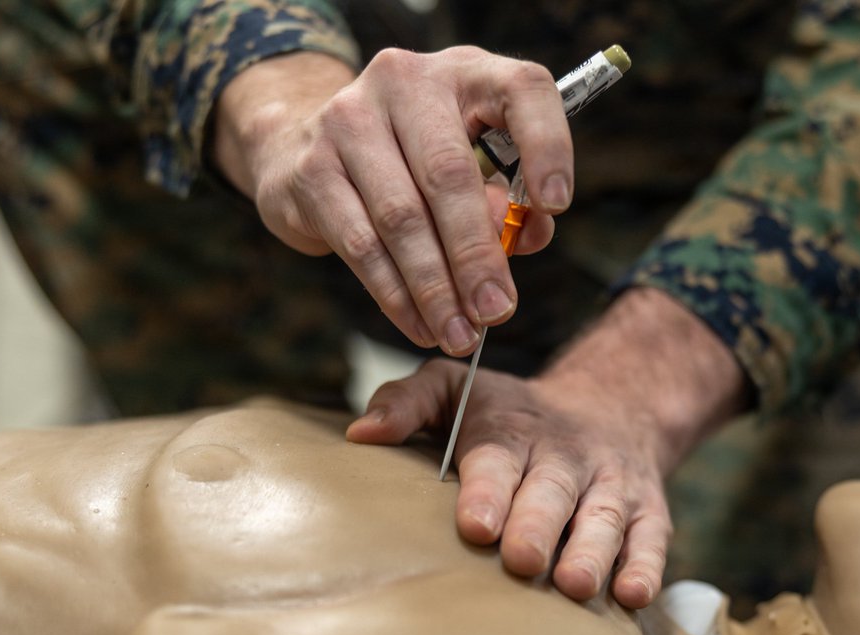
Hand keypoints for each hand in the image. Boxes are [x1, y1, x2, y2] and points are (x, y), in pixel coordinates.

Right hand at [212, 48, 571, 356]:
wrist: (304, 142)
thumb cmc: (412, 160)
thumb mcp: (470, 161)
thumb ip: (507, 199)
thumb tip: (526, 238)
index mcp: (465, 73)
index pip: (521, 90)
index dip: (546, 146)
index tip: (555, 206)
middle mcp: (404, 83)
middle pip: (450, 176)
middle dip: (477, 255)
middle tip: (499, 311)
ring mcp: (348, 121)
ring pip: (402, 219)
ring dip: (436, 289)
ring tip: (460, 334)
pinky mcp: (311, 169)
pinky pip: (361, 245)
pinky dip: (396, 295)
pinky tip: (421, 325)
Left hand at [348, 359, 670, 607]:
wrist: (612, 402)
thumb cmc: (508, 414)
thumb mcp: (456, 388)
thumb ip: (406, 402)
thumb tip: (361, 434)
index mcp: (512, 430)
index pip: (499, 458)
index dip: (488, 490)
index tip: (476, 525)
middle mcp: (566, 456)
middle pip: (553, 491)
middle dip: (538, 525)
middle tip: (521, 560)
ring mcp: (611, 484)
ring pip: (604, 517)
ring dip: (592, 552)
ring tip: (575, 586)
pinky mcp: (649, 510)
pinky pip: (652, 538)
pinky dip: (646, 566)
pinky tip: (633, 597)